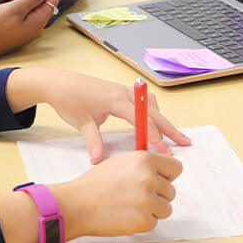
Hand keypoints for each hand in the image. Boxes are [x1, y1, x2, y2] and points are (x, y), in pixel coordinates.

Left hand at [5, 68, 191, 162]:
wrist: (58, 82)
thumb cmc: (69, 99)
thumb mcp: (80, 122)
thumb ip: (93, 141)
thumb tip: (98, 161)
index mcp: (115, 100)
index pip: (142, 121)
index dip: (155, 137)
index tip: (166, 151)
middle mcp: (122, 93)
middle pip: (153, 111)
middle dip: (169, 128)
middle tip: (184, 142)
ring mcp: (121, 90)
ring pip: (150, 104)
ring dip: (161, 118)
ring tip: (172, 135)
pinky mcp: (118, 91)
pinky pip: (142, 100)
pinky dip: (151, 111)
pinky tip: (151, 121)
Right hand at [54, 151, 182, 239]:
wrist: (78, 204)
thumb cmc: (96, 183)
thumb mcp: (120, 162)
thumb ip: (144, 165)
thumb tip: (163, 172)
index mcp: (144, 160)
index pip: (176, 167)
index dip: (166, 175)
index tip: (159, 179)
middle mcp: (148, 178)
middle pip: (171, 190)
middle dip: (157, 194)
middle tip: (134, 195)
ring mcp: (147, 201)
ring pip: (166, 208)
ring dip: (152, 209)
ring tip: (129, 205)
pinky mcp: (144, 221)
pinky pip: (154, 222)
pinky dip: (142, 221)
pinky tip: (125, 215)